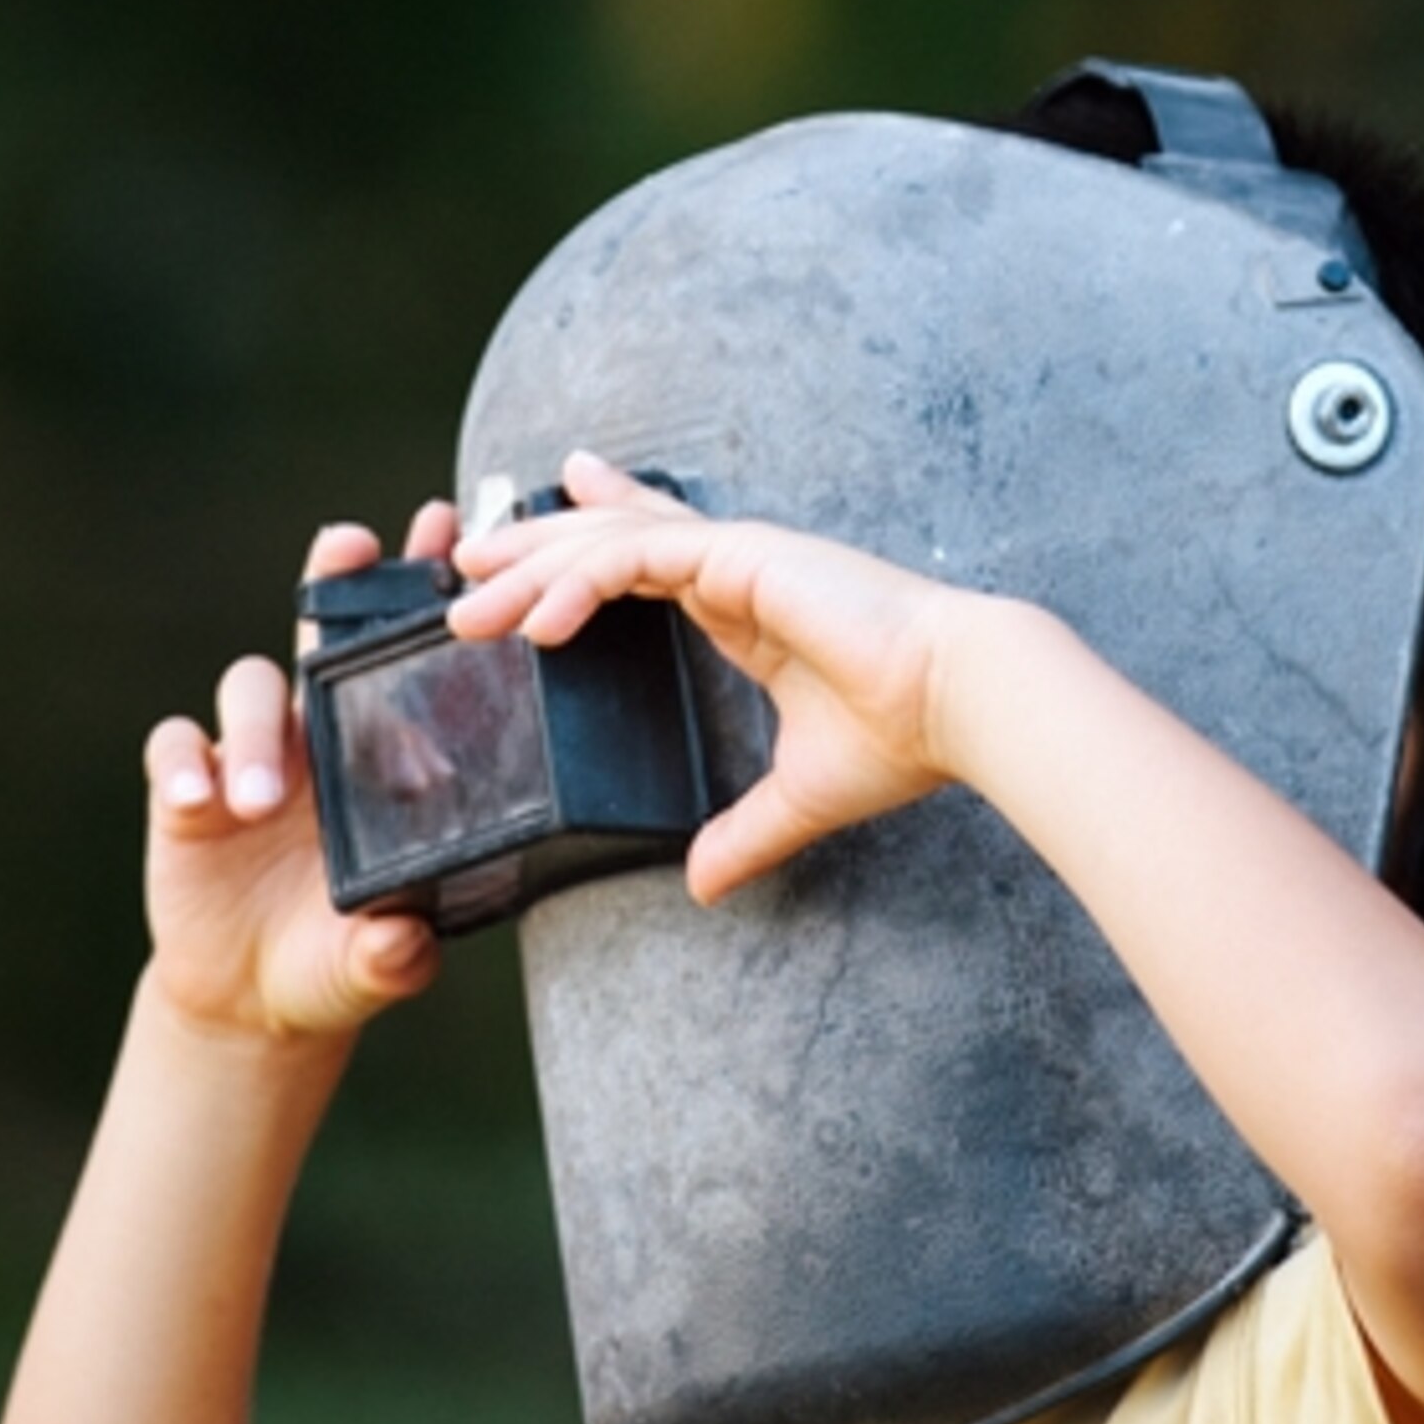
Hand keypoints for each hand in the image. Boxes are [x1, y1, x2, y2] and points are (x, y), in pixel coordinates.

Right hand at [141, 503, 459, 1038]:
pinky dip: (181, 762)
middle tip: (352, 545)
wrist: (255, 1002)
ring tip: (259, 800)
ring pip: (248, 690)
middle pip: (321, 636)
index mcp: (377, 761)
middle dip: (337, 581)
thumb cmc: (334, 960)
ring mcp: (247, 758)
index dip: (417, 598)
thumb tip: (402, 945)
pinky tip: (193, 797)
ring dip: (255, 732)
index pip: (399, 667)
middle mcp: (315, 741)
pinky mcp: (185, 790)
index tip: (446, 538)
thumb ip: (393, 954)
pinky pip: (175, 745)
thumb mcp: (374, 964)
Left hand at [449, 454, 968, 901]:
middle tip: (463, 560)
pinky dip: (579, 583)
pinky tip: (536, 623)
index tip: (531, 544)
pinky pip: (635, 558)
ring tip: (467, 603)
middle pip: (608, 539)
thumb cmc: (904, 735)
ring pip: (606, 542)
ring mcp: (737, 554)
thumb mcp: (800, 794)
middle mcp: (735, 567)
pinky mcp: (742, 556)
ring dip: (530, 569)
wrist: (961, 702)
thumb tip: (702, 884)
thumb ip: (746, 832)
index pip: (647, 555)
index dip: (588, 542)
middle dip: (531, 547)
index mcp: (745, 603)